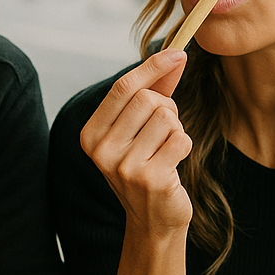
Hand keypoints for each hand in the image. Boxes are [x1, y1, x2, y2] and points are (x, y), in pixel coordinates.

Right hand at [80, 49, 192, 274]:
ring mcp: (124, 167)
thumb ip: (153, 91)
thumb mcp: (138, 129)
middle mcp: (102, 151)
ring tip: (165, 151)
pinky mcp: (151, 179)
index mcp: (91, 135)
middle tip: (163, 131)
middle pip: (148, 100)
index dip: (152, 67)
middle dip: (166, 108)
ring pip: (168, 118)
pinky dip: (184, 147)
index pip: (123, 88)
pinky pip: (181, 139)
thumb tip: (176, 55)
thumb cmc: (146, 167)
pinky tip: (173, 165)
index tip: (178, 54)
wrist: (153, 220)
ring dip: (176, 130)